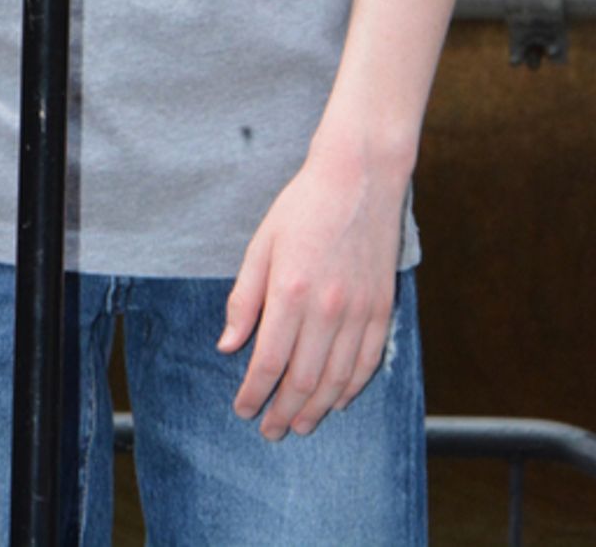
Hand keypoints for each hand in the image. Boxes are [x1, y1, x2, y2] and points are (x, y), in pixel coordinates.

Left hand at [216, 139, 406, 437]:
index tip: (242, 409)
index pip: (268, 361)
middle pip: (303, 379)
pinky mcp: (382, 308)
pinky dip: (352, 388)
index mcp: (290, 291)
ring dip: (316, 409)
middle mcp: (327, 309)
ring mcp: (359, 311)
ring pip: (337, 380)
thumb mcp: (261, 245)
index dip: (254, 393)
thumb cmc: (302, 207)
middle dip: (282, 412)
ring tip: (300, 425)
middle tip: (270, 431)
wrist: (358, 179)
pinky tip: (337, 401)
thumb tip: (227, 346)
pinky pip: (368, 362)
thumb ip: (244, 299)